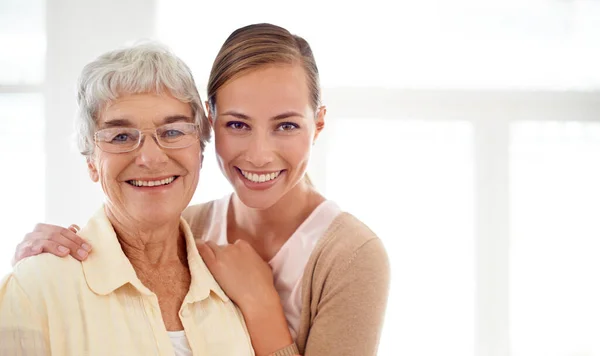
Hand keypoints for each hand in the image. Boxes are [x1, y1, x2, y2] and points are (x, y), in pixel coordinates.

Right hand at [12, 223, 91, 265]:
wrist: (22, 272)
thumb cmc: (41, 258)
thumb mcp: (55, 247)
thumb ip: (64, 238)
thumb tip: (74, 227)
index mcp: (44, 229)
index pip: (63, 231)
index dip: (77, 238)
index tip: (88, 248)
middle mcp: (34, 233)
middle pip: (56, 234)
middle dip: (72, 244)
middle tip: (83, 254)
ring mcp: (26, 242)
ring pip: (45, 240)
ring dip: (58, 246)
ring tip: (67, 253)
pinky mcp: (20, 252)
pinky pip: (30, 247)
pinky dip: (37, 248)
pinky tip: (42, 252)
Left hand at [198, 240, 292, 355]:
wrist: (257, 298)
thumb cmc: (263, 285)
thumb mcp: (263, 266)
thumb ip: (255, 259)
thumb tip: (253, 261)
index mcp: (244, 246)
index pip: (233, 245)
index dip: (230, 255)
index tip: (229, 263)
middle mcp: (232, 247)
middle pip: (221, 247)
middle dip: (220, 256)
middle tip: (222, 268)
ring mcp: (223, 254)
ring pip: (210, 248)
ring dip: (210, 255)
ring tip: (209, 264)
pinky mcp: (214, 264)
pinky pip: (202, 251)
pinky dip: (198, 248)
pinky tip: (195, 247)